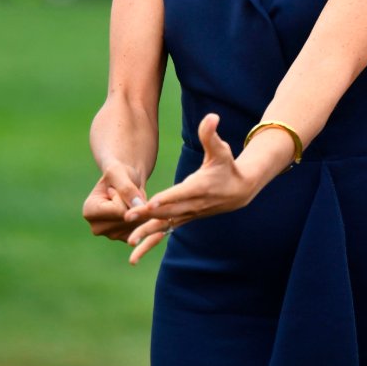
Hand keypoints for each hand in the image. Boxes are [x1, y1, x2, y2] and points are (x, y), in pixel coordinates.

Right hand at [83, 161, 145, 241]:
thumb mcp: (118, 172)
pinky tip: (141, 209)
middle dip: (134, 204)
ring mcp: (111, 235)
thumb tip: (138, 206)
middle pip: (128, 219)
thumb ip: (126, 188)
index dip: (125, 195)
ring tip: (132, 201)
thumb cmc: (118, 172)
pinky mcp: (125, 238)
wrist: (125, 179)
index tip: (116, 188)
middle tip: (127, 194)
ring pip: (137, 224)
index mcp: (89, 211)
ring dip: (141, 209)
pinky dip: (146, 218)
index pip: (118, 209)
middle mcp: (97, 228)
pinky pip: (143, 230)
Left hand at [124, 114, 254, 263]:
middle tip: (126, 219)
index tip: (148, 203)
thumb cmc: (227, 165)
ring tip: (129, 243)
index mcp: (198, 187)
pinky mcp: (185, 218)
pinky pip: (166, 230)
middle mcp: (192, 204)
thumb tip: (212, 116)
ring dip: (147, 234)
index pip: (179, 194)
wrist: (240, 190)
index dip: (164, 199)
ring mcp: (188, 214)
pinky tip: (136, 248)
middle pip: (167, 212)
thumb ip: (211, 134)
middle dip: (147, 217)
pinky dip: (152, 238)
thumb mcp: (221, 149)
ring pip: (165, 226)